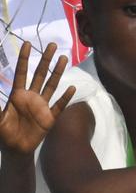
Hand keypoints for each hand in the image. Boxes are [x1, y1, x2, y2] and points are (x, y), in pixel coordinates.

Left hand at [0, 42, 74, 156]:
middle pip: (40, 74)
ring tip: (64, 58)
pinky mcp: (50, 117)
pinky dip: (65, 98)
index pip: (21, 72)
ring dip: (57, 72)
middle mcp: (31, 96)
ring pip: (51, 85)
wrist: (15, 148)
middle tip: (52, 44)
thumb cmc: (3, 132)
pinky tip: (71, 88)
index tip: (27, 44)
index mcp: (17, 94)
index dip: (24, 58)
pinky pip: (59, 106)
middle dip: (45, 59)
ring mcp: (42, 106)